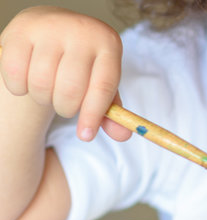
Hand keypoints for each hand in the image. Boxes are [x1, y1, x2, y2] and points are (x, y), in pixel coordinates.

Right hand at [0, 6, 130, 140]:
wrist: (53, 28)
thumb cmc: (82, 63)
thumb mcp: (101, 82)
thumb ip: (110, 111)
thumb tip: (122, 136)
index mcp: (108, 44)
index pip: (103, 87)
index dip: (93, 115)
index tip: (85, 136)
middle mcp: (81, 30)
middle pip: (71, 89)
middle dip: (66, 108)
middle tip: (65, 107)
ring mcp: (49, 28)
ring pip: (42, 84)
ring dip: (43, 99)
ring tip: (49, 92)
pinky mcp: (21, 31)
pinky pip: (16, 74)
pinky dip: (20, 88)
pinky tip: (28, 82)